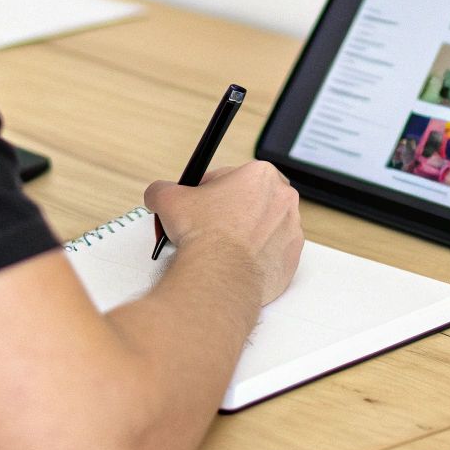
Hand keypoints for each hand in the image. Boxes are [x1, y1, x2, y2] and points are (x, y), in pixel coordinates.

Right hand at [145, 161, 302, 303]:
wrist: (220, 275)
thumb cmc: (204, 234)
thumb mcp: (169, 199)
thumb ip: (163, 189)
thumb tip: (158, 193)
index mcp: (260, 174)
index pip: (230, 176)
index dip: (210, 190)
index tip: (201, 203)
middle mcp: (283, 198)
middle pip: (251, 200)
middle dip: (231, 211)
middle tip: (209, 225)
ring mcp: (291, 229)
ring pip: (264, 227)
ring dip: (245, 234)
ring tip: (222, 247)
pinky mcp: (291, 258)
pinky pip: (272, 253)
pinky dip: (256, 257)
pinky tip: (236, 262)